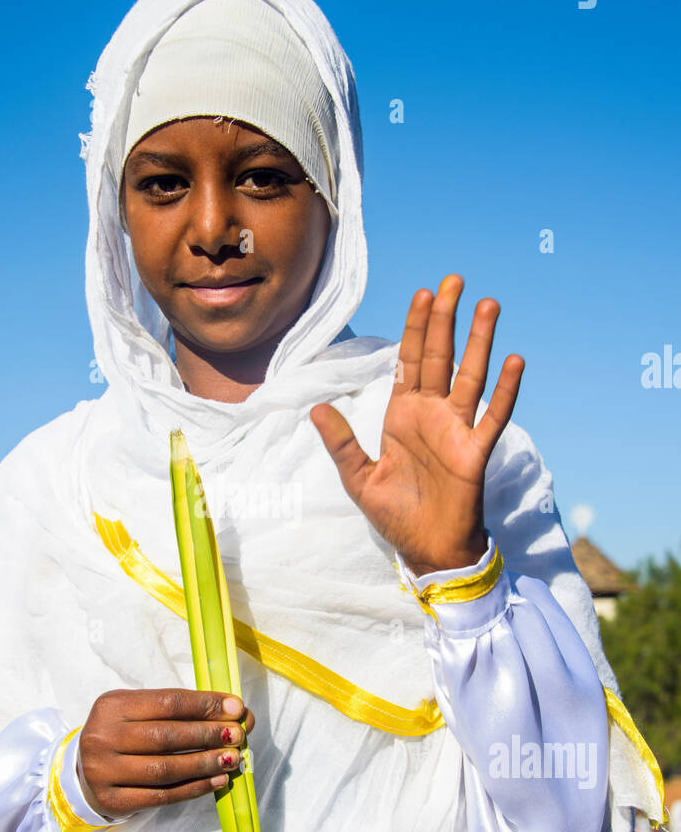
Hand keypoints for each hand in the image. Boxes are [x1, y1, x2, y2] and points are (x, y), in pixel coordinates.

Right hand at [78, 688, 254, 820]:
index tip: (236, 707)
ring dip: (205, 763)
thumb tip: (235, 712)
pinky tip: (217, 780)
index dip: (204, 705)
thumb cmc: (123, 735)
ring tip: (232, 758)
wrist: (84, 771)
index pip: (167, 703)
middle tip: (238, 734)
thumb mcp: (140, 712)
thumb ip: (181, 710)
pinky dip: (195, 788)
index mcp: (112, 706)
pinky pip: (162, 796)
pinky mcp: (113, 800)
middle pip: (166, 736)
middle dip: (208, 734)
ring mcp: (105, 772)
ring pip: (165, 769)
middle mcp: (103, 737)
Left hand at [310, 275, 523, 577]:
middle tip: (454, 280)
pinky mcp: (475, 452)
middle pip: (439, 356)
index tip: (422, 293)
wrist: (426, 551)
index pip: (409, 361)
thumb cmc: (395, 516)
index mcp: (403, 415)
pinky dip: (505, 390)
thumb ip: (341, 443)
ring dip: (479, 341)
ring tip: (488, 304)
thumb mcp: (358, 478)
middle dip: (445, 318)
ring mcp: (457, 430)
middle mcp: (432, 415)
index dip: (415, 327)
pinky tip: (514, 360)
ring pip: (469, 375)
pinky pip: (494, 416)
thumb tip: (317, 407)